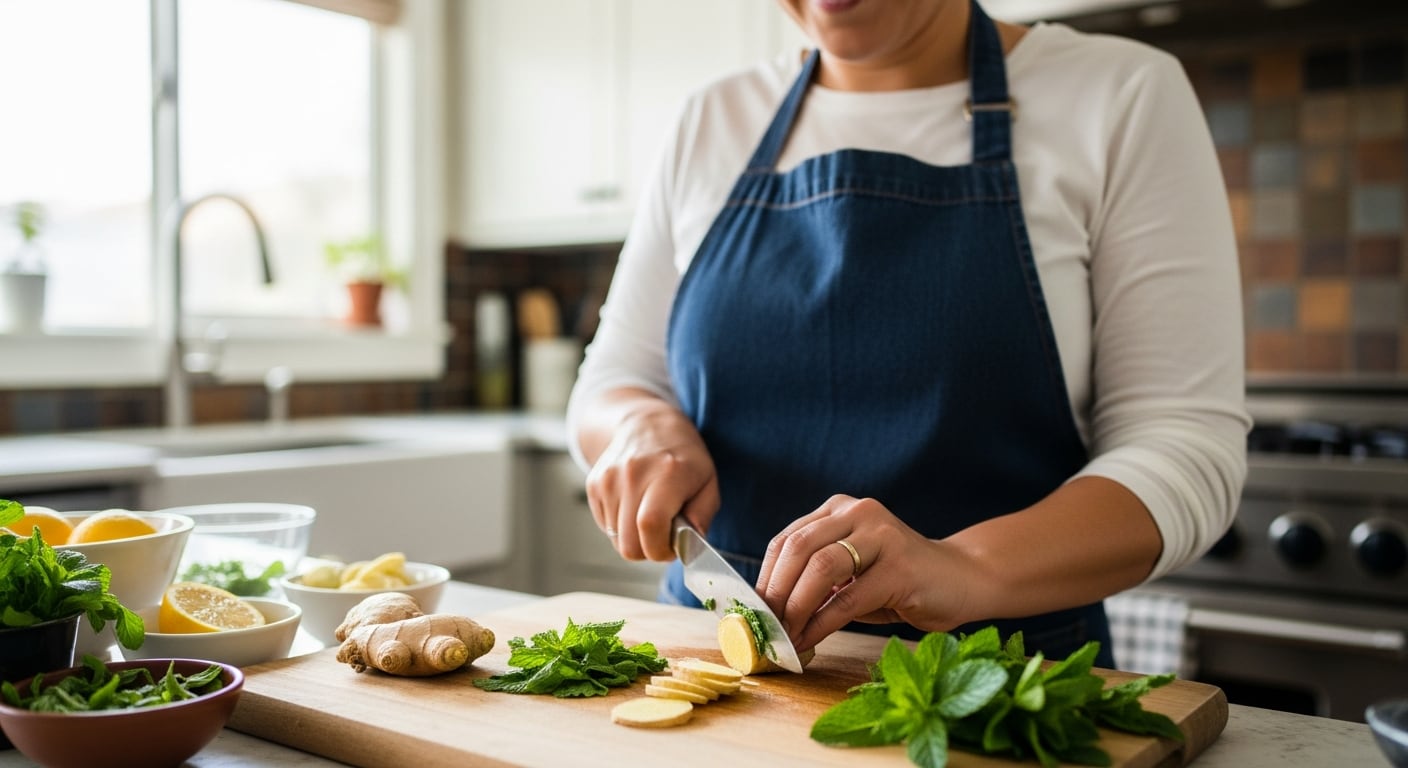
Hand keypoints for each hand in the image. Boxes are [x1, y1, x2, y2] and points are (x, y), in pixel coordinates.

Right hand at [585, 400, 718, 561]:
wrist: (647, 424)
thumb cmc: (683, 456)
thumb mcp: (708, 482)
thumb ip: (702, 517)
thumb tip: (688, 546)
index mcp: (667, 474)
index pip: (650, 526)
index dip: (660, 549)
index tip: (671, 547)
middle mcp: (633, 474)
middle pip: (628, 544)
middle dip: (648, 550)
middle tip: (662, 535)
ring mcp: (609, 479)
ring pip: (616, 539)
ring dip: (635, 538)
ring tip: (649, 516)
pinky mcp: (594, 485)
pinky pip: (605, 527)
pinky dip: (621, 526)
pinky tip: (634, 507)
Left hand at [756, 495, 973, 651]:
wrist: (963, 579)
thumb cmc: (899, 581)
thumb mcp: (851, 573)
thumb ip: (814, 580)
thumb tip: (769, 611)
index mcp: (839, 509)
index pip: (786, 540)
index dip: (765, 578)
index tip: (753, 612)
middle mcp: (858, 512)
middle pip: (798, 548)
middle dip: (775, 593)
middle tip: (766, 626)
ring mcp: (881, 536)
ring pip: (820, 568)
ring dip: (796, 608)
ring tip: (786, 636)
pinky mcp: (900, 567)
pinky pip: (848, 598)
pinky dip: (822, 624)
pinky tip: (811, 641)